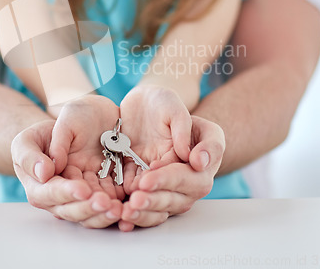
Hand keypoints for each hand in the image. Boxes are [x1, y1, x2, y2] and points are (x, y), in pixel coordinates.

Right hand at [11, 117, 122, 227]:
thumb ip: (31, 156)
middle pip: (73, 210)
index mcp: (39, 186)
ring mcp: (81, 195)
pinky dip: (117, 205)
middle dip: (89, 208)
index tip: (82, 189)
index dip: (67, 193)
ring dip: (104, 214)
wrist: (68, 124)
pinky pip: (108, 202)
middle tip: (105, 203)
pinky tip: (127, 205)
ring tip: (118, 209)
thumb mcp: (28, 139)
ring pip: (91, 213)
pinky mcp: (100, 190)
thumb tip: (43, 173)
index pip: (51, 194)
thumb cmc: (44, 134)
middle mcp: (60, 196)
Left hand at [118, 115, 224, 230]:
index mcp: (199, 158)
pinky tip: (120, 217)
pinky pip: (142, 205)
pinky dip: (133, 213)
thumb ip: (184, 127)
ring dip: (144, 213)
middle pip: (177, 199)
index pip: (190, 177)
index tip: (149, 175)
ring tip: (126, 212)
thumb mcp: (174, 106)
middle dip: (155, 200)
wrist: (141, 105)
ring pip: (160, 207)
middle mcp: (185, 176)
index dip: (169, 178)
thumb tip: (196, 160)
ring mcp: (164, 183)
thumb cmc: (163, 103)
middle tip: (135, 200)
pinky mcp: (143, 185)